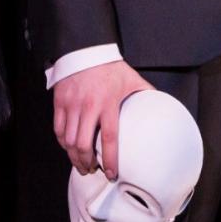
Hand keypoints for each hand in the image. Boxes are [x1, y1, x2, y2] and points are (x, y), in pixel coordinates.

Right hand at [51, 60, 152, 179]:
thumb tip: (162, 104)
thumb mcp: (130, 79)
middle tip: (92, 170)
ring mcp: (71, 105)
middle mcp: (88, 106)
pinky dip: (63, 143)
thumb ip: (145, 93)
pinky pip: (58, 130)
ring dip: (74, 157)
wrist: (84, 49)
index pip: (108, 138)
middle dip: (86, 163)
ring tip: (81, 163)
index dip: (110, 159)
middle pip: (83, 145)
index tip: (112, 173)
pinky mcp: (59, 102)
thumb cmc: (109, 66)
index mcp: (107, 103)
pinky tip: (69, 147)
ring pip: (68, 141)